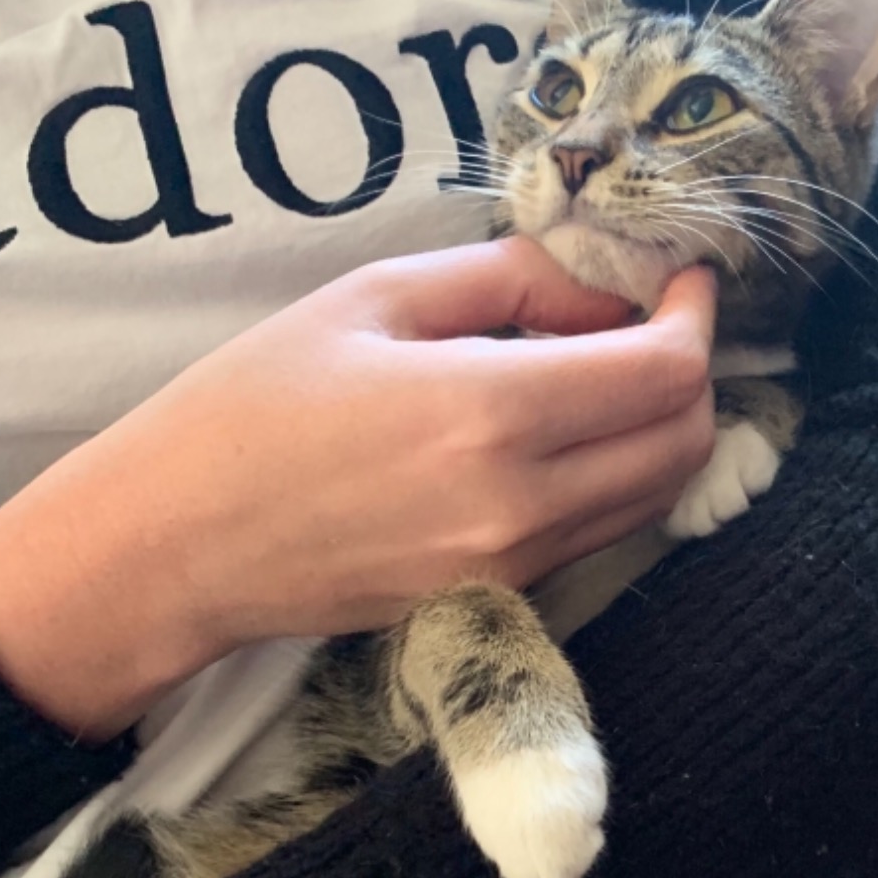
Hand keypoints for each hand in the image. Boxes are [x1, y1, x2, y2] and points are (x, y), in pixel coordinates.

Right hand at [0, 239, 715, 739]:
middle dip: (695, 375)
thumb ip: (512, 280)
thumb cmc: (255, 405)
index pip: (665, 374)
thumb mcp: (376, 297)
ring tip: (611, 370)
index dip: (697, 319)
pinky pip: (602, 532)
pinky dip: (617, 476)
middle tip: (656, 323)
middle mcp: (521, 504)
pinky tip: (569, 431)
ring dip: (663, 429)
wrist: (180, 544)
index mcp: (488, 413)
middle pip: (685, 444)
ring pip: (656, 496)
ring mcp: (515, 564)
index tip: (684, 279)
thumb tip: (609, 284)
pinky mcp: (501, 598)